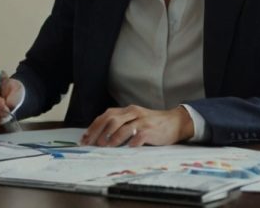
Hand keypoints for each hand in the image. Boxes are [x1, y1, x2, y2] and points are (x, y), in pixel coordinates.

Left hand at [80, 104, 194, 146]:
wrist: (175, 122)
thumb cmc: (152, 123)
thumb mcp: (134, 118)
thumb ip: (120, 123)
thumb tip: (100, 135)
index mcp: (126, 110)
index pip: (105, 116)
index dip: (93, 127)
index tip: (85, 138)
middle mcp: (133, 113)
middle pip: (111, 120)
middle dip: (98, 132)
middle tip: (91, 144)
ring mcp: (142, 121)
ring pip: (123, 128)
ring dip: (111, 138)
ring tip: (103, 146)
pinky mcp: (151, 130)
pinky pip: (139, 136)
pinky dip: (131, 143)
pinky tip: (126, 149)